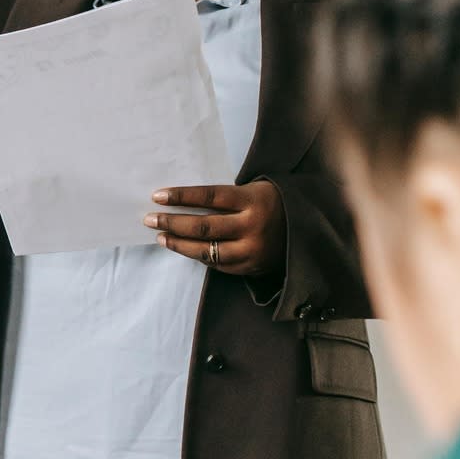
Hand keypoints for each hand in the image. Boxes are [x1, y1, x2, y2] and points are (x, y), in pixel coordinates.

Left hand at [146, 182, 285, 276]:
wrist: (310, 228)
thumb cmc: (272, 203)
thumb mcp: (253, 191)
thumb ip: (224, 198)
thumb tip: (181, 201)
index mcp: (252, 200)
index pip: (209, 196)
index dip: (181, 196)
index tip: (157, 196)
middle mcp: (253, 226)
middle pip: (203, 226)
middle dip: (172, 222)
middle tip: (149, 218)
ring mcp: (253, 250)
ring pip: (207, 250)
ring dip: (179, 244)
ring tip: (161, 236)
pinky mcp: (252, 267)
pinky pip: (218, 264)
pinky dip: (199, 256)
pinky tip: (184, 248)